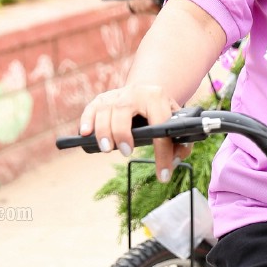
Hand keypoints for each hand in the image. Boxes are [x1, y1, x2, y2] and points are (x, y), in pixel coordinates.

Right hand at [78, 82, 192, 180]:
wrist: (148, 91)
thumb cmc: (163, 113)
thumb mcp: (177, 123)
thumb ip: (182, 144)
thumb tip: (173, 162)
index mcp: (157, 97)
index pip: (160, 125)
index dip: (162, 153)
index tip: (163, 175)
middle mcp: (135, 92)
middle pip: (122, 109)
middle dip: (122, 132)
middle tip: (126, 152)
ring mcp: (117, 94)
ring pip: (105, 110)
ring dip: (103, 130)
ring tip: (106, 148)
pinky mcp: (102, 99)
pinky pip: (91, 108)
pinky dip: (86, 121)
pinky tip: (85, 134)